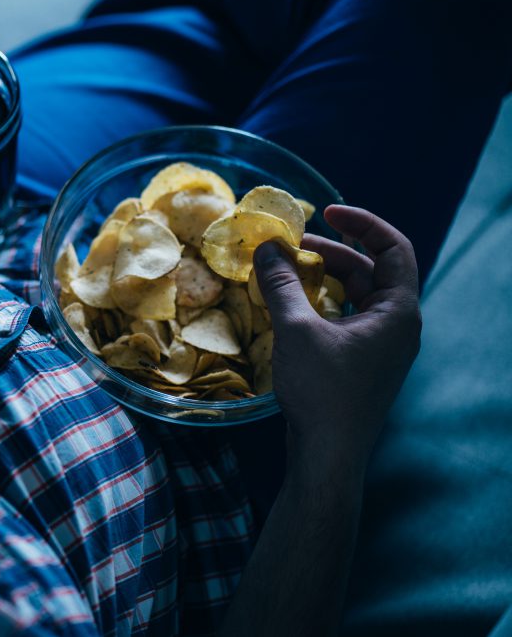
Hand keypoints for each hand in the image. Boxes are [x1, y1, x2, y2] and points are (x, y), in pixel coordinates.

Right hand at [253, 205, 421, 468]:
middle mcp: (398, 326)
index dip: (362, 222)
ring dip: (325, 278)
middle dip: (333, 251)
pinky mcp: (363, 363)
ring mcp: (382, 347)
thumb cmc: (321, 391)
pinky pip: (347, 319)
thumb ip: (282, 284)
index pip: (393, 248)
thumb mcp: (296, 330)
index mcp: (398, 312)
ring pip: (358, 296)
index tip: (327, 211)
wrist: (328, 455)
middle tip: (293, 245)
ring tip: (287, 270)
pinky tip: (292, 305)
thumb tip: (267, 247)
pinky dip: (323, 304)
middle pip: (372, 270)